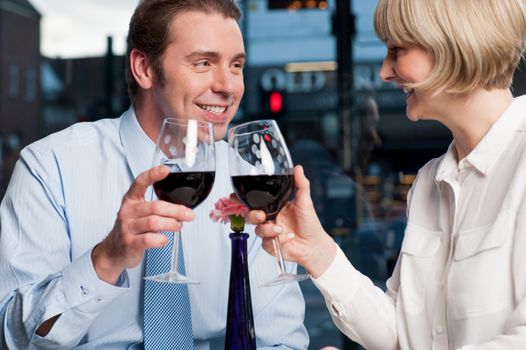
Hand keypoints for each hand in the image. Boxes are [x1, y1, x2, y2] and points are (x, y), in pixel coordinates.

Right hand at [91, 165, 194, 283]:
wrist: (114, 250)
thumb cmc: (132, 228)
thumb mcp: (138, 212)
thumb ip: (155, 206)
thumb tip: (182, 206)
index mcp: (131, 200)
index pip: (140, 182)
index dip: (153, 175)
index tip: (165, 170)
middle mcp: (128, 211)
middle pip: (155, 207)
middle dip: (176, 210)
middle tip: (189, 214)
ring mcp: (127, 228)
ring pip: (154, 222)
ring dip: (171, 224)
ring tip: (178, 226)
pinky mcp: (130, 243)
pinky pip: (150, 239)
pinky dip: (162, 239)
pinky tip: (165, 239)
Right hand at [246, 166, 336, 277]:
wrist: (315, 245)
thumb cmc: (310, 223)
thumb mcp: (305, 201)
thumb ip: (300, 184)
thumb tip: (298, 168)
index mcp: (274, 207)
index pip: (254, 201)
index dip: (242, 199)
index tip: (234, 197)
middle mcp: (269, 219)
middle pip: (250, 216)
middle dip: (252, 215)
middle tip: (261, 216)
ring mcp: (269, 233)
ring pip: (257, 230)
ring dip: (267, 230)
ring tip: (280, 229)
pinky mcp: (271, 246)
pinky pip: (266, 243)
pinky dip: (277, 241)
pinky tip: (288, 238)